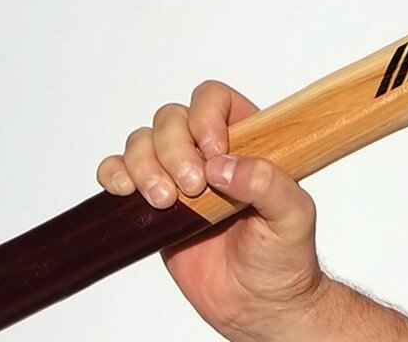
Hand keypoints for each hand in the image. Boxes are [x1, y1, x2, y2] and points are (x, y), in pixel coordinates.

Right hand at [97, 80, 325, 340]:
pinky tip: (125, 192)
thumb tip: (224, 166)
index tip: (213, 153)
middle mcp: (209, 154)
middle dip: (173, 150)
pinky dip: (114, 173)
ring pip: (142, 141)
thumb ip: (268, 185)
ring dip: (144, 165)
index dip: (206, 117)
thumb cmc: (283, 259)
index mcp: (249, 143)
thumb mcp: (294, 218)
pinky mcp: (151, 205)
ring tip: (165, 202)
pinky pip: (119, 172)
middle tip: (191, 189)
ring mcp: (177, 177)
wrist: (256, 306)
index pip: (216, 100)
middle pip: (171, 118)